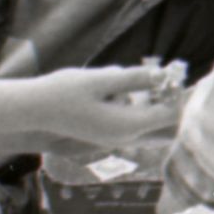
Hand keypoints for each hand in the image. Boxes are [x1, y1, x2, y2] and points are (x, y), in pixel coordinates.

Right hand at [17, 65, 182, 149]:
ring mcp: (117, 138)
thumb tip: (163, 74)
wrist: (35, 110)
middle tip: (173, 81)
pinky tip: (136, 90)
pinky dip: (145, 110)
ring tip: (155, 83)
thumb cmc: (64, 91)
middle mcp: (126, 137)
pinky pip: (139, 126)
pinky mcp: (109, 134)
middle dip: (174, 105)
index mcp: (128, 125)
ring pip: (154, 129)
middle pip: (167, 128)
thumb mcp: (101, 80)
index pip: (170, 115)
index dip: (178, 94)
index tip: (177, 74)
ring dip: (159, 107)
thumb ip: (134, 78)